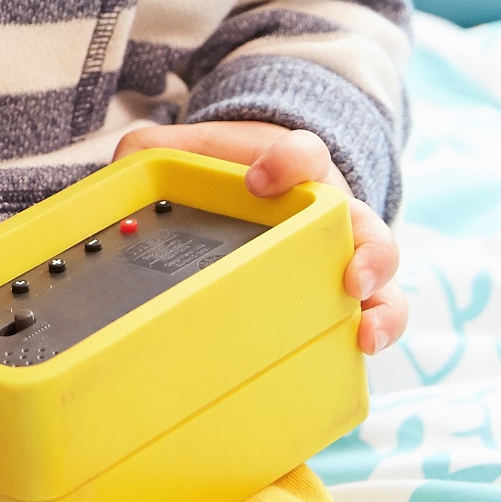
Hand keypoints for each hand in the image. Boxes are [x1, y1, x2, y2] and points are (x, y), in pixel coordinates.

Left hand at [114, 120, 407, 356]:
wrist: (264, 179)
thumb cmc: (231, 169)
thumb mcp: (191, 152)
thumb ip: (156, 153)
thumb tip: (118, 171)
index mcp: (296, 167)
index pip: (305, 153)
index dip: (290, 164)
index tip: (261, 181)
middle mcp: (333, 207)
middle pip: (364, 223)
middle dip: (364, 250)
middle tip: (348, 276)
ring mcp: (346, 249)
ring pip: (382, 271)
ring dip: (381, 302)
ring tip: (365, 330)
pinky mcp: (348, 286)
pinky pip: (380, 307)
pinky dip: (382, 327)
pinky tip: (362, 349)